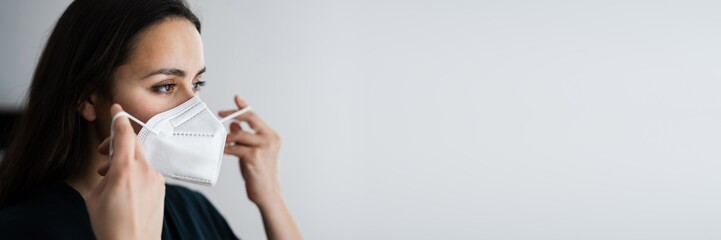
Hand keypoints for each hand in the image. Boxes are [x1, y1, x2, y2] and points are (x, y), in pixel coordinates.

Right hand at [85, 104, 164, 239]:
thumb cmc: (110, 226)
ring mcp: (156, 179)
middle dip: (118, 142)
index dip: (120, 118)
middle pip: (134, 143)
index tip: (117, 109)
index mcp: (125, 170)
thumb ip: (104, 174)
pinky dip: (135, 171)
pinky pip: (148, 170)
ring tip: (109, 175)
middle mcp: (145, 171)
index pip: (124, 134)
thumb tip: (109, 168)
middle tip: (104, 151)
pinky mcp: (162, 188)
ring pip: (141, 157)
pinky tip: (124, 185)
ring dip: (125, 159)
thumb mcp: (95, 196)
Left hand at [219, 96, 281, 205]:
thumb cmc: (259, 172)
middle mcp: (270, 139)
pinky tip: (222, 151)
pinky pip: (234, 147)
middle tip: (221, 115)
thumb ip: (246, 136)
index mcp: (272, 136)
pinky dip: (226, 148)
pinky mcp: (254, 157)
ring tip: (222, 142)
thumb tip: (233, 123)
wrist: (267, 192)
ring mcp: (263, 147)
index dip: (244, 106)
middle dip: (234, 113)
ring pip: (239, 133)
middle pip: (250, 118)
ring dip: (227, 137)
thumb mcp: (253, 151)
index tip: (236, 98)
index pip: (256, 116)